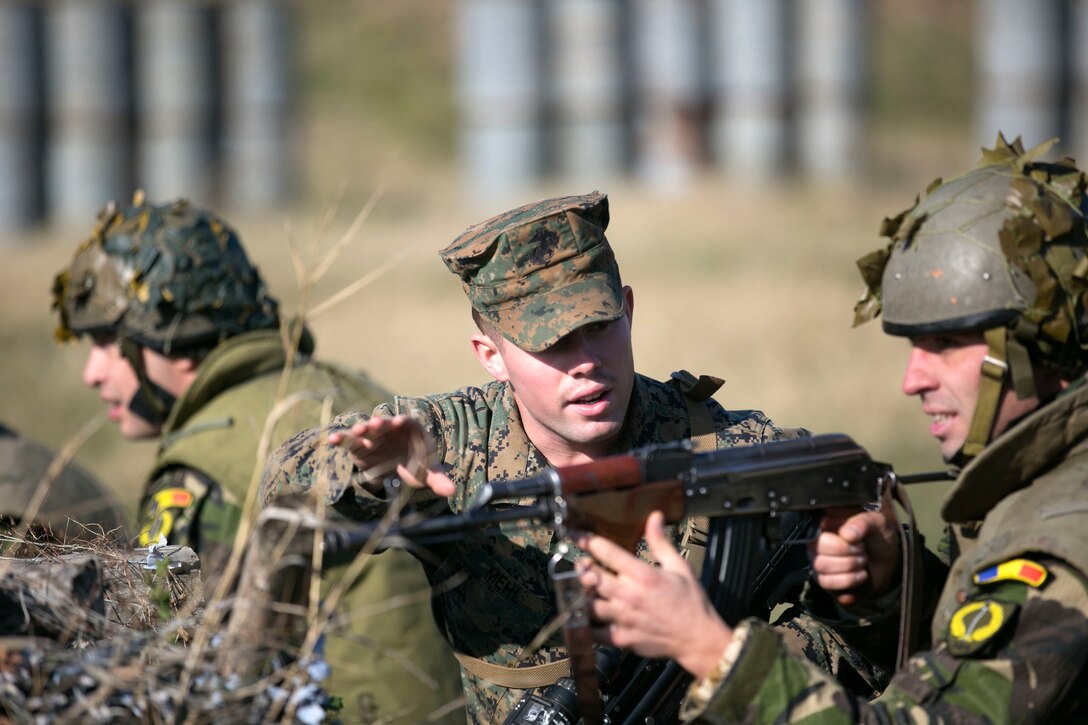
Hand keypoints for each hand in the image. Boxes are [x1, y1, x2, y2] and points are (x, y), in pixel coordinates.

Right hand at [327, 415, 455, 497]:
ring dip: (361, 429)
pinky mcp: (359, 446)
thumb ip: (438, 479)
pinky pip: (349, 441)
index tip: (400, 421)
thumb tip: (452, 491)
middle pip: (385, 423)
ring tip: (356, 431)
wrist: (399, 466)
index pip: (408, 422)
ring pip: (366, 429)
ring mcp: (373, 435)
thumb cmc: (416, 464)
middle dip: (380, 423)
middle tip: (375, 424)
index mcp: (410, 430)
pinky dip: (341, 439)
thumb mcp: (427, 472)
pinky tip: (332, 440)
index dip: (403, 421)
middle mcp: (390, 428)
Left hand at [575, 511, 731, 679]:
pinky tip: (588, 616)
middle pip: (590, 576)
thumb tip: (654, 517)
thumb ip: (661, 542)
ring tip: (583, 588)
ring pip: (587, 603)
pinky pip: (593, 631)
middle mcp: (629, 595)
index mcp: (642, 575)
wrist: (699, 639)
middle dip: (581, 567)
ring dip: (581, 594)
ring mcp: (623, 618)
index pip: (606, 551)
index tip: (575, 534)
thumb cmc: (691, 602)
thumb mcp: (679, 566)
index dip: (586, 540)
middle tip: (582, 563)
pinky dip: (586, 623)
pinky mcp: (621, 639)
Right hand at [810, 508, 900, 605]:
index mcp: (825, 525)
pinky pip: (826, 583)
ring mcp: (819, 561)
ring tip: (863, 562)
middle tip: (863, 552)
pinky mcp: (825, 578)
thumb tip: (846, 534)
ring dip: (849, 568)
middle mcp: (817, 543)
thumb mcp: (877, 523)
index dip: (838, 545)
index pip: (816, 538)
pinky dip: (849, 581)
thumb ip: (863, 523)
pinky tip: (861, 574)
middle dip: (847, 558)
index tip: (857, 542)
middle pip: (818, 558)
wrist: (889, 558)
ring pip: (822, 571)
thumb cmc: (878, 536)